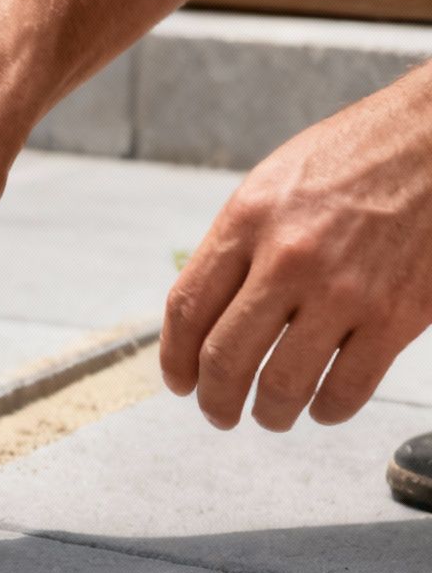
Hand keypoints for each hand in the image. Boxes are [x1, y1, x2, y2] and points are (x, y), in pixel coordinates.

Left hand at [163, 68, 431, 429]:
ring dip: (269, 413)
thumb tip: (205, 315)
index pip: (187, 311)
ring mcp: (344, 290)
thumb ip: (237, 246)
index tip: (181, 382)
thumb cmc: (356, 158)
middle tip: (219, 413)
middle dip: (215, 400)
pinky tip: (323, 407)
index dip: (174, 360)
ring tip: (270, 415)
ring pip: (282, 384)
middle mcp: (288, 259)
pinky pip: (347, 388)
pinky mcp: (398, 314)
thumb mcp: (274, 184)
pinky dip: (328, 410)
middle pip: (225, 358)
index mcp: (247, 222)